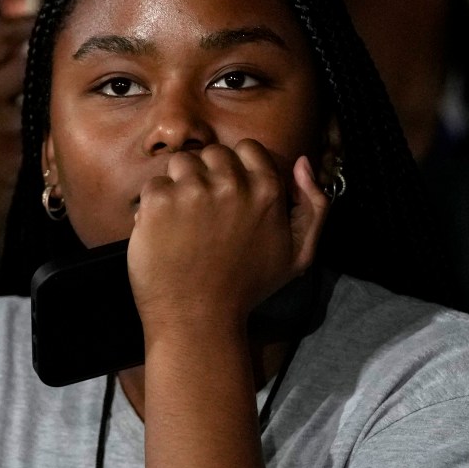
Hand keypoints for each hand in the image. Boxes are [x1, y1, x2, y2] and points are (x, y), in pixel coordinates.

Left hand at [126, 141, 327, 340]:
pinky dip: (154, 206)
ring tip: (183, 222)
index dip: (236, 168)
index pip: (247, 148)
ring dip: (179, 186)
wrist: (199, 319)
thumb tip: (303, 162)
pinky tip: (165, 232)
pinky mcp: (160, 201)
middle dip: (206, 176)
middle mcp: (232, 183)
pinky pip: (154, 185)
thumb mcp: (299, 254)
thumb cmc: (247, 288)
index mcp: (267, 190)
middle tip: (204, 213)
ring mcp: (193, 190)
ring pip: (181, 164)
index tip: (228, 194)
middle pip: (212, 153)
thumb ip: (314, 206)